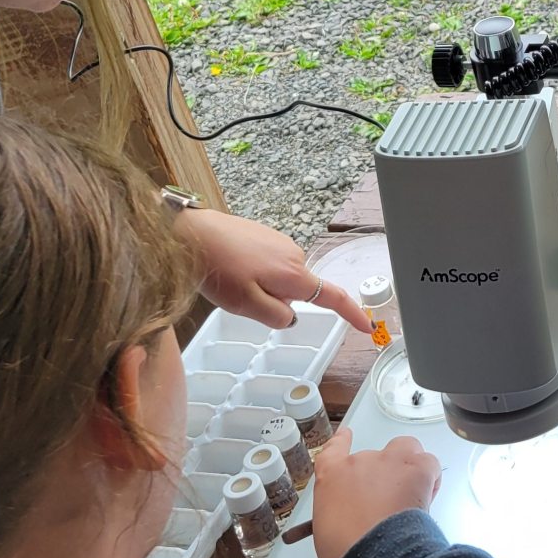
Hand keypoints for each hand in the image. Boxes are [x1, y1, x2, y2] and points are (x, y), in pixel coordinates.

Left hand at [177, 209, 372, 332]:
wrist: (190, 230)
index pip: (332, 297)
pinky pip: (269, 263)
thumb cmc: (217, 268)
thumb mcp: (245, 304)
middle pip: (298, 291)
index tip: (367, 326)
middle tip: (241, 298)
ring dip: (263, 285)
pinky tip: (231, 266)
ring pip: (281, 278)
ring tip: (231, 279)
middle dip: (278, 301)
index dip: (351, 313)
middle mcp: (294, 255)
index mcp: (293, 275)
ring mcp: (280, 242)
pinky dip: (255, 271)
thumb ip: (275, 316)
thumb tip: (292, 316)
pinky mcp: (265, 234)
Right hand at [311, 428, 442, 557]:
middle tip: (388, 499)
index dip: (341, 440)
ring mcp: (388, 461)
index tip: (346, 435)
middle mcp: (359, 462)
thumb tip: (350, 516)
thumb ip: (338, 509)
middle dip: (383, 474)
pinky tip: (426, 495)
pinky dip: (431, 477)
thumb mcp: (327, 528)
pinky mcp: (416, 467)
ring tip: (410, 491)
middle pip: (376, 455)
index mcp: (331, 475)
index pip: (334, 449)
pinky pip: (429, 462)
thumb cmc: (348, 547)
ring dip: (409, 465)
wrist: (372, 552)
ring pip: (406, 449)